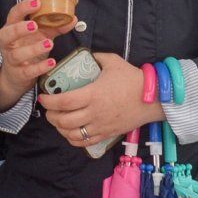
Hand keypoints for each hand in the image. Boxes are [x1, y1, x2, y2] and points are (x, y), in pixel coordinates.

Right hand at [0, 0, 57, 112]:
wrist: (17, 75)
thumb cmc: (28, 48)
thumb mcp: (41, 35)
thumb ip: (55, 26)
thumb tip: (73, 18)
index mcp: (12, 28)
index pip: (13, 14)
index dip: (23, 7)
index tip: (37, 2)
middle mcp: (8, 43)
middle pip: (7, 34)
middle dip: (20, 29)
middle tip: (34, 25)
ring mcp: (11, 59)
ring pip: (17, 54)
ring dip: (34, 48)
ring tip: (49, 44)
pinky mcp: (18, 74)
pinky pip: (27, 71)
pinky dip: (40, 67)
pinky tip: (51, 63)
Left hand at [37, 52, 156, 150]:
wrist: (154, 98)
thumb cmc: (133, 79)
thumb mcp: (113, 61)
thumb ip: (96, 57)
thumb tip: (85, 55)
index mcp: (93, 95)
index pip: (63, 102)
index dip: (49, 101)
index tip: (43, 97)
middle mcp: (94, 113)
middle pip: (64, 121)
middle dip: (51, 116)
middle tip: (49, 109)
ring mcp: (100, 126)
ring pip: (72, 134)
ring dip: (60, 129)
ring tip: (57, 120)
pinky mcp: (107, 134)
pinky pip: (85, 142)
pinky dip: (73, 139)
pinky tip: (70, 132)